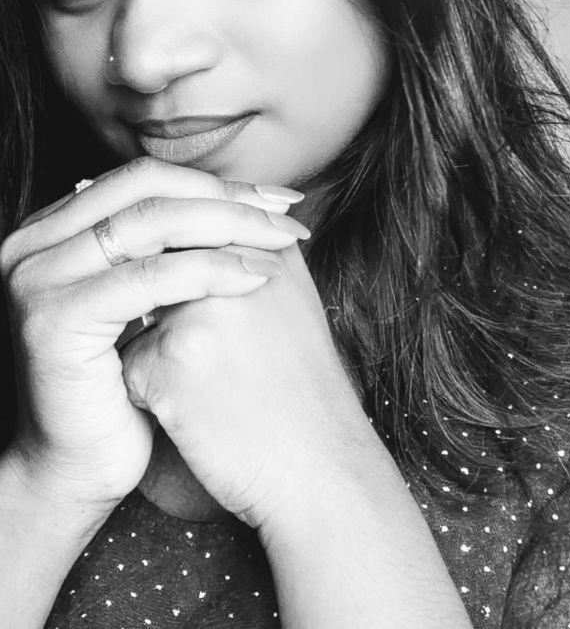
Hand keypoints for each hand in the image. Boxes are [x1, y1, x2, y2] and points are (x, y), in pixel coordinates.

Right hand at [0, 157, 306, 510]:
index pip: (143, 178)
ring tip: (281, 238)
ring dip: (228, 225)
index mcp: (53, 229)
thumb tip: (246, 199)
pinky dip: (207, 272)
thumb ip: (169, 247)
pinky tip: (255, 278)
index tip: (275, 197)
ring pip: (150, 224)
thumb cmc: (124, 383)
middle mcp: (33, 242)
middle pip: (146, 188)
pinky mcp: (54, 318)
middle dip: (227, 196)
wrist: (77, 464)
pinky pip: (147, 279)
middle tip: (286, 209)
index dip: (214, 182)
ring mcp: (37, 278)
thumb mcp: (145, 300)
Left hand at [121, 242, 373, 529]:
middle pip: (162, 271)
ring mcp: (197, 312)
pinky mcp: (167, 364)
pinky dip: (154, 392)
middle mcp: (229, 267)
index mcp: (262, 244)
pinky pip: (131, 366)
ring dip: (159, 347)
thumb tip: (201, 220)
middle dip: (171, 307)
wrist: (321, 467)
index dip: (190, 277)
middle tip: (222, 356)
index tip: (212, 322)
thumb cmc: (305, 387)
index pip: (192, 231)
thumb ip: (250, 250)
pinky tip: (202, 414)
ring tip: (219, 384)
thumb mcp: (293, 297)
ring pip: (139, 315)